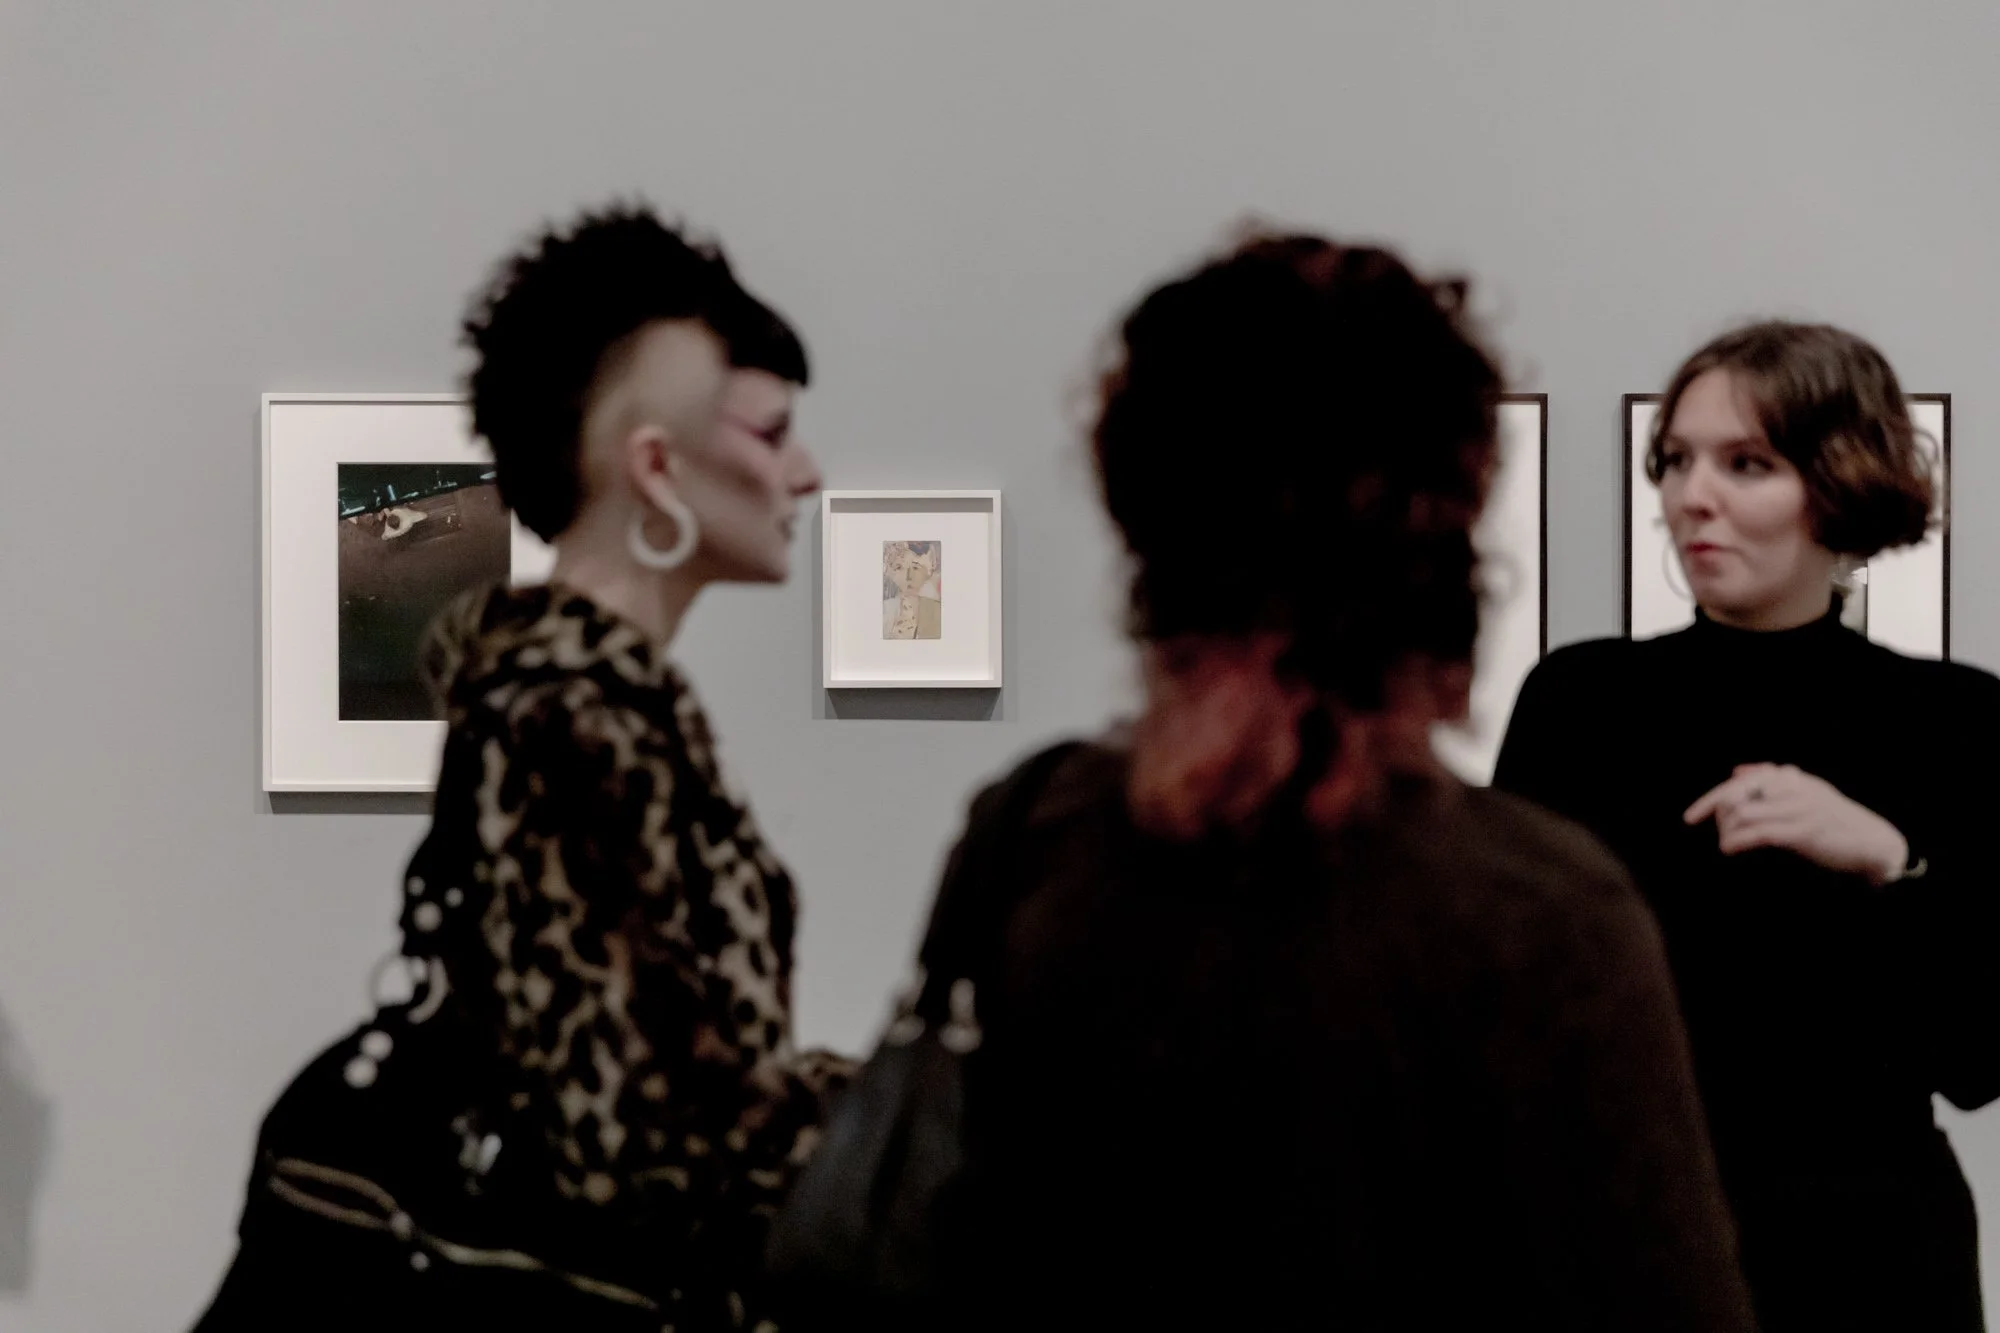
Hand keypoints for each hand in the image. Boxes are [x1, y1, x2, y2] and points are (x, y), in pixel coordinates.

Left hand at [1683, 763, 1907, 884]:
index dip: (1711, 799)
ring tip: (1727, 844)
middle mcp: (1794, 788)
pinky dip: (1738, 841)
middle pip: (1737, 796)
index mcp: (1791, 777)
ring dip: (1728, 832)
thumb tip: (1737, 771)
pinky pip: (1760, 833)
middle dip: (1721, 817)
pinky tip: (1730, 848)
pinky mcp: (1804, 832)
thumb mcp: (1804, 792)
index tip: (1690, 817)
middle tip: (1723, 833)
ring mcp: (1800, 809)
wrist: (1871, 840)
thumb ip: (1772, 780)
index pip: (1741, 782)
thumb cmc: (1832, 818)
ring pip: (1745, 815)